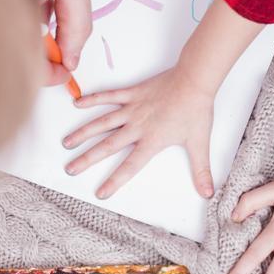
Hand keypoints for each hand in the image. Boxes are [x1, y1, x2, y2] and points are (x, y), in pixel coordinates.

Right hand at [63, 67, 215, 198]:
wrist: (195, 80)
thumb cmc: (196, 110)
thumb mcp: (199, 143)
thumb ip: (201, 170)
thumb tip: (207, 192)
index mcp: (152, 140)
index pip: (129, 166)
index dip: (114, 180)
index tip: (100, 192)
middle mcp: (137, 126)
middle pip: (107, 146)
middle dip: (87, 159)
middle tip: (70, 168)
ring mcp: (132, 108)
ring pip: (102, 122)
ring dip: (83, 133)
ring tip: (66, 142)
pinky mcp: (132, 92)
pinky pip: (109, 96)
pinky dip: (93, 99)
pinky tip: (77, 104)